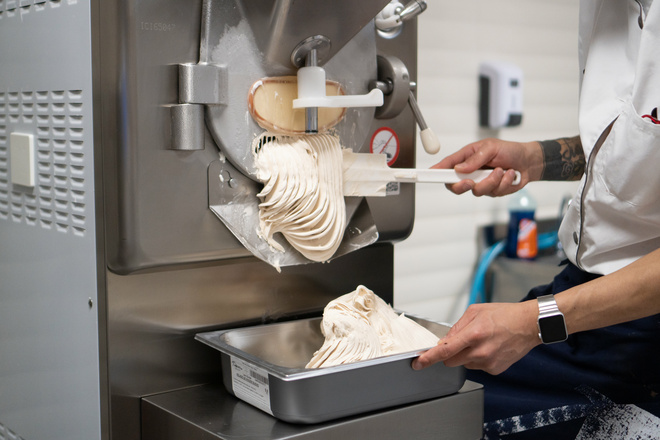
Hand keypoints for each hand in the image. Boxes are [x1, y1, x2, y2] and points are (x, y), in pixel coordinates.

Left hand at [412, 301, 540, 374]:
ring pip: (464, 363)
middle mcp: (481, 351)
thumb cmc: (504, 315)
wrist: (528, 325)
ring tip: (482, 341)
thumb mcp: (475, 311)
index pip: (445, 351)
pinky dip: (478, 359)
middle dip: (450, 353)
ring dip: (466, 355)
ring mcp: (488, 362)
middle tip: (462, 341)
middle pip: (451, 361)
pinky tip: (489, 348)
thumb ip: (457, 327)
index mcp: (474, 334)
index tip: (418, 363)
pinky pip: (477, 367)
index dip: (429, 358)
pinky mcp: (495, 370)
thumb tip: (444, 341)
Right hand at [432, 138, 542, 196]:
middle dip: (462, 185)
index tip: (426, 175)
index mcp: (466, 158)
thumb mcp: (490, 148)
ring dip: (492, 181)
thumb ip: (474, 159)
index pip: (446, 166)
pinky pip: (493, 193)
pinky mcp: (492, 191)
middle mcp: (470, 172)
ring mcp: (481, 183)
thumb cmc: (509, 150)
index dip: (435, 171)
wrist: (529, 162)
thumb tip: (459, 169)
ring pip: (476, 191)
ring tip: (502, 170)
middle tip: (470, 182)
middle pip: (454, 185)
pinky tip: (510, 175)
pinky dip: (504, 183)